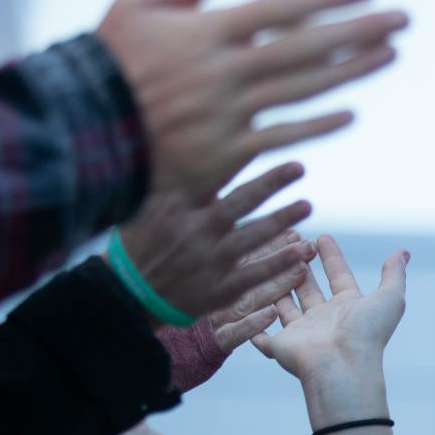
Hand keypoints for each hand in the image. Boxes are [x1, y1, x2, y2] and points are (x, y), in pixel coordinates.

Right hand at [95, 0, 407, 199]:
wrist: (82, 133)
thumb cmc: (109, 62)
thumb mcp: (138, 4)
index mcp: (205, 30)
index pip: (283, 8)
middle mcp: (224, 71)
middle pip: (307, 47)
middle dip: (359, 31)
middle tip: (402, 20)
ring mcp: (228, 114)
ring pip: (304, 89)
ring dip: (351, 72)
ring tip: (390, 55)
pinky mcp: (226, 153)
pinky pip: (283, 135)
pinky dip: (318, 125)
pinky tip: (350, 112)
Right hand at [116, 159, 316, 324]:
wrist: (127, 296)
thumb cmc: (137, 246)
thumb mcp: (145, 209)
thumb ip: (176, 185)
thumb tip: (200, 150)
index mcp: (175, 208)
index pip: (211, 177)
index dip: (237, 158)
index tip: (260, 138)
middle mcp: (194, 232)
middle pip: (239, 203)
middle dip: (271, 183)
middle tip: (298, 167)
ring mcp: (208, 261)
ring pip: (253, 236)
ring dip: (283, 219)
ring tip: (307, 205)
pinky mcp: (219, 289)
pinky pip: (255, 274)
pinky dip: (279, 263)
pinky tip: (300, 251)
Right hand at [252, 235, 407, 423]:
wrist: (341, 366)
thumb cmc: (367, 333)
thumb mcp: (389, 298)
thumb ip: (394, 275)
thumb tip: (404, 253)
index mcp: (348, 307)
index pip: (338, 276)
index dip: (331, 256)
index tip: (322, 236)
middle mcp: (324, 319)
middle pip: (309, 288)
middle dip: (299, 266)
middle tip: (290, 243)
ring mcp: (301, 332)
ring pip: (284, 304)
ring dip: (277, 285)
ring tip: (266, 261)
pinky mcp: (280, 345)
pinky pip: (262, 334)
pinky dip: (254, 323)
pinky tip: (246, 308)